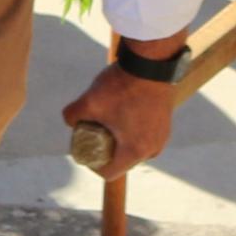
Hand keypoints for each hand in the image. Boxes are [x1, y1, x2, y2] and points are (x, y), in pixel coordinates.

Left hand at [61, 56, 176, 171]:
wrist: (152, 63)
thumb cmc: (122, 86)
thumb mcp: (89, 102)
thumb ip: (71, 116)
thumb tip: (70, 122)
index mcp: (135, 151)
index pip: (109, 173)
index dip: (92, 165)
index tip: (85, 149)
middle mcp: (152, 149)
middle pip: (122, 161)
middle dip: (106, 150)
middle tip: (95, 133)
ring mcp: (162, 137)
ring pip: (135, 148)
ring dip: (121, 140)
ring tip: (110, 121)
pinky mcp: (166, 124)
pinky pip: (145, 136)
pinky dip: (133, 130)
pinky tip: (124, 114)